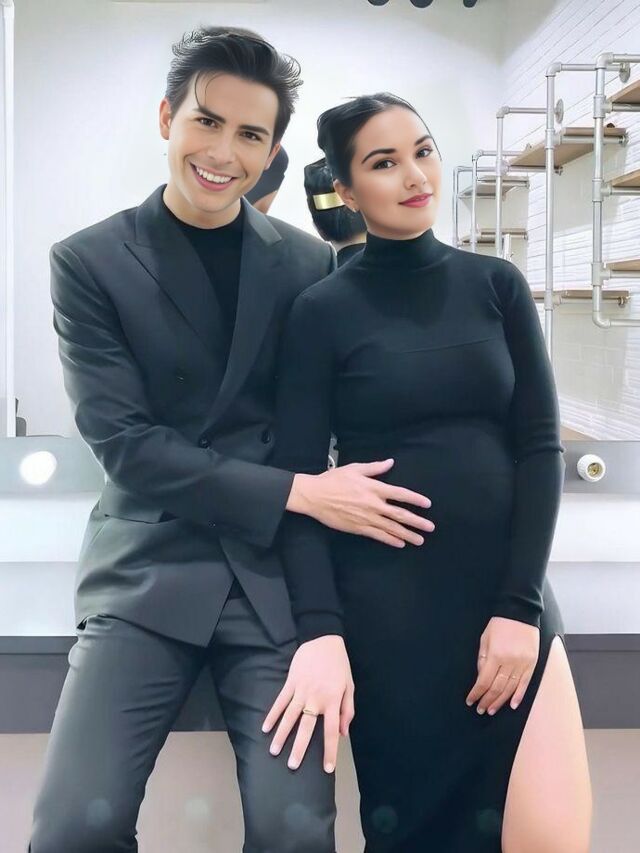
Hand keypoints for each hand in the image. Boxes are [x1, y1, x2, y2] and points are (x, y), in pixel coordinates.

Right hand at [262, 635, 354, 773]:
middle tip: (292, 766)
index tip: (326, 769)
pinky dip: (273, 714)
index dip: (329, 751)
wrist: (324, 639)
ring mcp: (302, 690)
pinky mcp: (291, 682)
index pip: (331, 731)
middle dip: (299, 748)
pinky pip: (281, 701)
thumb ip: (348, 710)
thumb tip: (344, 733)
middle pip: (307, 728)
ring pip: (290, 716)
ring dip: (281, 734)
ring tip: (274, 751)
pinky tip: (265, 727)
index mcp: (333, 701)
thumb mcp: (350, 686)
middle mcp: (316, 698)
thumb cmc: (339, 665)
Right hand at [288, 458, 434, 547]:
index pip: (400, 494)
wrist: (314, 496)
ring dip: (407, 534)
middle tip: (430, 528)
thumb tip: (390, 462)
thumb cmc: (333, 480)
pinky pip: (378, 536)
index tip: (427, 504)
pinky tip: (400, 543)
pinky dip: (390, 540)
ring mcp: (366, 518)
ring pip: (391, 528)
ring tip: (420, 540)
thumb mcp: (355, 469)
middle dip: (417, 522)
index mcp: (373, 488)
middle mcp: (373, 504)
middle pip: (400, 514)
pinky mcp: (358, 528)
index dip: (415, 499)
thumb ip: (375, 467)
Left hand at [465, 616, 539, 715]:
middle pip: (497, 688)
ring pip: (510, 688)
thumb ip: (482, 659)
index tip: (470, 701)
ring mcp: (522, 664)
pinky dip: (518, 696)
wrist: (521, 612)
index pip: (484, 681)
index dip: (477, 693)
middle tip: (480, 709)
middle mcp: (510, 662)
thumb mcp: (485, 638)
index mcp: (495, 654)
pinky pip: (525, 683)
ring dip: (500, 701)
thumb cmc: (499, 624)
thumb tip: (480, 678)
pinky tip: (512, 705)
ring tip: (492, 710)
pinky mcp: (532, 664)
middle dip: (487, 700)